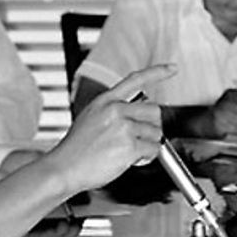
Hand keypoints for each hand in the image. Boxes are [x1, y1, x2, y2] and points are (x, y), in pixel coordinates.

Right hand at [47, 66, 171, 189]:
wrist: (64, 168)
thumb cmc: (76, 150)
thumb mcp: (90, 119)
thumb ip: (112, 112)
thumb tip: (138, 117)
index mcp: (105, 101)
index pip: (136, 79)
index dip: (158, 72)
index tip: (172, 68)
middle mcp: (115, 110)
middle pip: (154, 111)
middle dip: (151, 126)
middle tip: (138, 138)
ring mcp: (123, 127)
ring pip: (156, 132)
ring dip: (148, 144)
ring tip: (127, 151)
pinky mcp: (129, 146)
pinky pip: (154, 149)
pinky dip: (147, 157)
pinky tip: (130, 160)